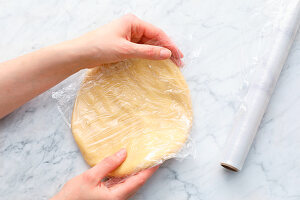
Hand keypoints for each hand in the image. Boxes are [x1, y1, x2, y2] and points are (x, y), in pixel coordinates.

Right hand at [51, 149, 158, 199]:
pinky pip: (121, 184)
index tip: (157, 160)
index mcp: (116, 196)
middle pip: (136, 182)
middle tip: (151, 156)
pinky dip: (126, 174)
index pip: (138, 181)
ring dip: (135, 171)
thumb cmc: (73, 195)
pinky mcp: (109, 196)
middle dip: (144, 170)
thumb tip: (123, 153)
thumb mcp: (90, 177)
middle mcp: (118, 199)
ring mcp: (114, 198)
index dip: (149, 170)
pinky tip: (126, 165)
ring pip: (129, 183)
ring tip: (141, 158)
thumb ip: (108, 164)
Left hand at [66, 14, 182, 67]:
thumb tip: (167, 54)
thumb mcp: (125, 50)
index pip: (157, 33)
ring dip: (158, 53)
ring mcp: (128, 36)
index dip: (169, 45)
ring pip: (148, 44)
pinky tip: (156, 62)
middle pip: (154, 38)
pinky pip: (140, 49)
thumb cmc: (99, 48)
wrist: (80, 54)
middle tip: (178, 63)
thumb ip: (147, 52)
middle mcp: (132, 27)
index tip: (179, 57)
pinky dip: (149, 55)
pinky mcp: (124, 44)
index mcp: (133, 22)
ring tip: (170, 64)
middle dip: (166, 50)